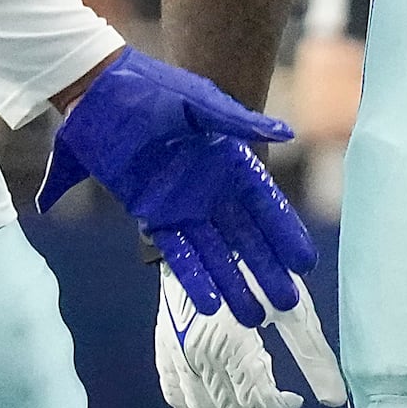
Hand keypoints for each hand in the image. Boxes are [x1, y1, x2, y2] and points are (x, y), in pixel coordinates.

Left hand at [42, 49, 319, 325]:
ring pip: (216, 254)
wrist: (100, 94)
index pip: (266, 205)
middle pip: (246, 238)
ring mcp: (183, 205)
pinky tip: (210, 304)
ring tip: (253, 317)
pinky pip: (178, 253)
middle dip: (266, 270)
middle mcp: (212, 189)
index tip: (305, 263)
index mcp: (231, 161)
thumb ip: (238, 122)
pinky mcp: (152, 214)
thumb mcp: (199, 103)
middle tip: (287, 304)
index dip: (285, 234)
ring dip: (234, 284)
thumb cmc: (153, 90)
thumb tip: (287, 133)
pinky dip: (194, 277)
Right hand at [153, 269, 348, 407]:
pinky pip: (178, 397)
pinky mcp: (164, 349)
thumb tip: (335, 400)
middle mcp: (195, 353)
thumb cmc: (256, 262)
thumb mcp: (293, 305)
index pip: (258, 402)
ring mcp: (174, 353)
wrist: (203, 231)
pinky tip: (225, 403)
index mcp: (228, 342)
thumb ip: (314, 355)